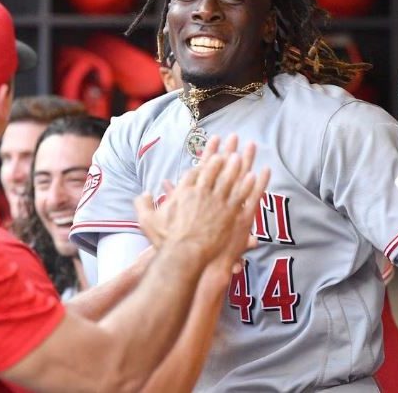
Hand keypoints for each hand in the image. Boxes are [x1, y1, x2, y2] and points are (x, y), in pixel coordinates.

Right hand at [134, 135, 268, 270]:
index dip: (204, 159)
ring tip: (242, 155)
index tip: (210, 153)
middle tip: (231, 142)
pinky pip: (240, 196)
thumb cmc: (165, 240)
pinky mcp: (229, 214)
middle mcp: (202, 193)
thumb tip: (145, 194)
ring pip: (229, 179)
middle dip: (223, 154)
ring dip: (236, 166)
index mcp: (184, 192)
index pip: (196, 171)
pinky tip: (254, 175)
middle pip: (214, 169)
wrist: (183, 255)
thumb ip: (144, 204)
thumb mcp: (147, 221)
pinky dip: (247, 185)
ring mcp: (217, 203)